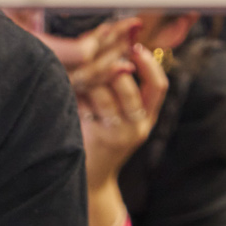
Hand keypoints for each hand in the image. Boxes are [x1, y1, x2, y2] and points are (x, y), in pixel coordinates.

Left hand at [78, 44, 168, 195]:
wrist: (94, 179)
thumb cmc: (106, 141)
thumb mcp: (126, 120)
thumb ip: (127, 91)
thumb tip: (119, 46)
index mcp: (148, 118)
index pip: (158, 86)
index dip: (149, 63)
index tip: (136, 46)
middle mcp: (136, 128)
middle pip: (127, 86)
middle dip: (111, 64)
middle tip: (96, 51)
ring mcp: (114, 135)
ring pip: (102, 94)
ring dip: (88, 76)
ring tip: (79, 65)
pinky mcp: (93, 139)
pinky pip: (83, 105)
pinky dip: (75, 91)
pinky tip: (67, 82)